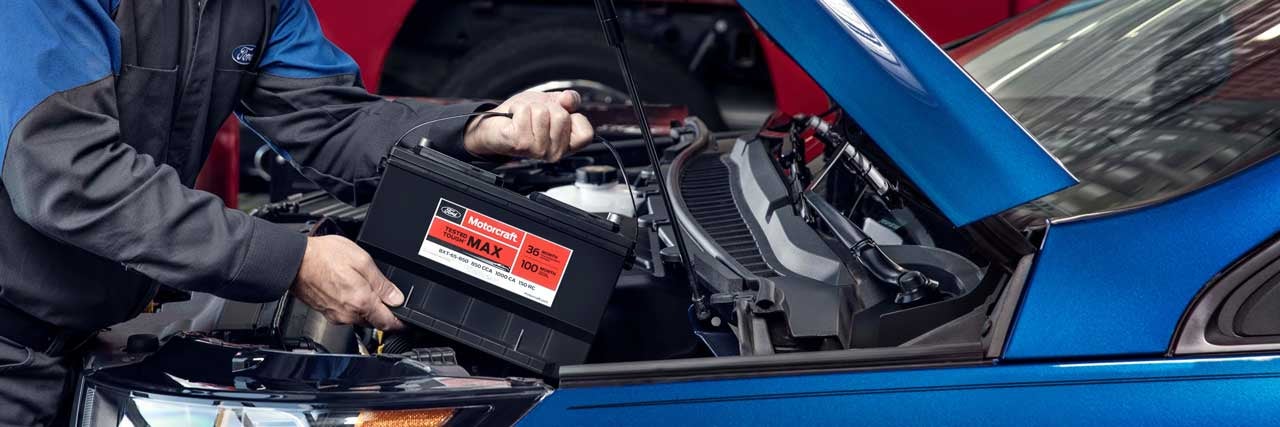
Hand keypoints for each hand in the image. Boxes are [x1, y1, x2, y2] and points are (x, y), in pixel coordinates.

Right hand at [291, 235, 405, 329]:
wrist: (294, 261)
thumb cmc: (323, 257)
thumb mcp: (362, 260)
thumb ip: (382, 283)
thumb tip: (397, 298)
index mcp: (361, 302)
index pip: (389, 323)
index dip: (401, 323)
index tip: (407, 321)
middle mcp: (349, 314)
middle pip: (375, 321)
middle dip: (384, 312)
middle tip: (388, 296)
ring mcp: (336, 315)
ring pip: (361, 318)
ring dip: (368, 308)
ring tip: (365, 287)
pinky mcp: (327, 313)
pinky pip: (347, 314)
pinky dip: (354, 306)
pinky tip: (350, 289)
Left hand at [463, 90, 594, 161]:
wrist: (496, 123)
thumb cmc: (525, 116)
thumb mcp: (553, 103)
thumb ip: (569, 100)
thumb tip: (569, 99)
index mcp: (567, 146)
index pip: (586, 133)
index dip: (574, 117)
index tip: (559, 116)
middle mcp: (554, 153)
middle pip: (562, 116)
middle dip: (547, 107)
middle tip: (536, 116)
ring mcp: (537, 150)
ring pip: (542, 113)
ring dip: (530, 107)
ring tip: (524, 117)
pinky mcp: (520, 143)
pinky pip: (525, 112)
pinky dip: (518, 108)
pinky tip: (514, 118)